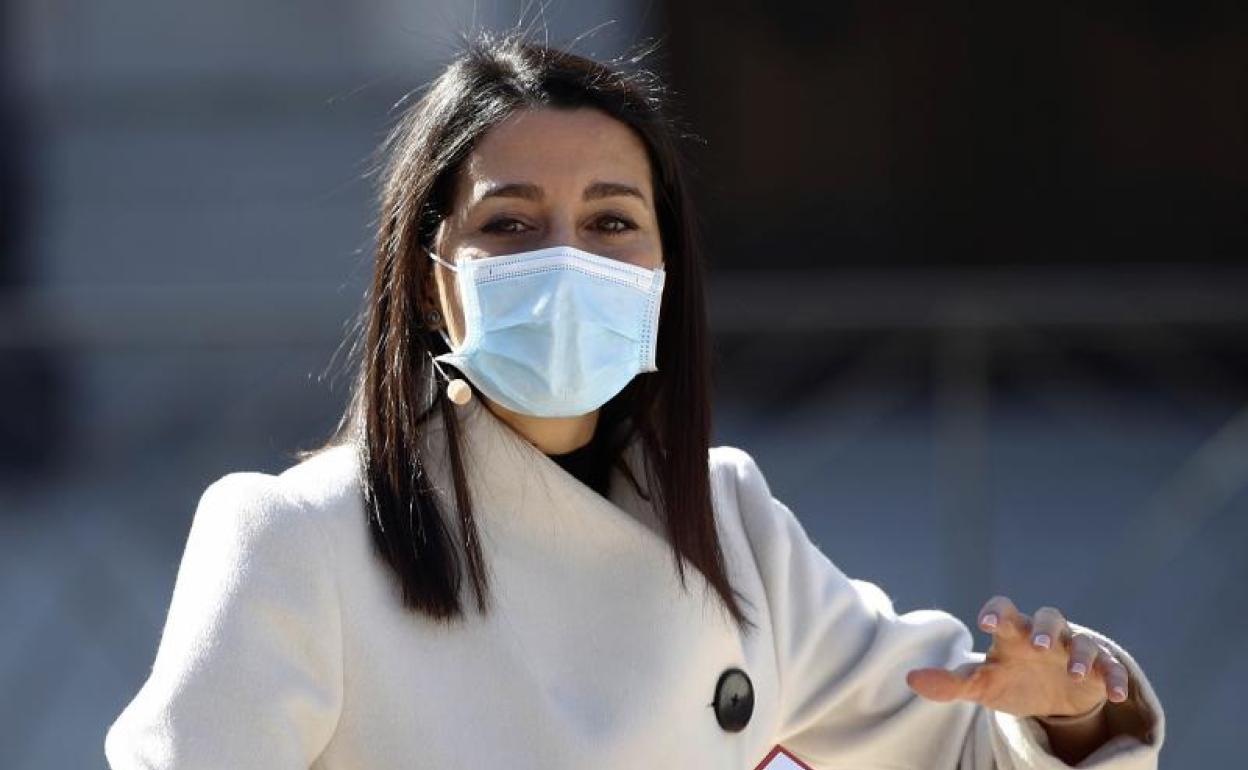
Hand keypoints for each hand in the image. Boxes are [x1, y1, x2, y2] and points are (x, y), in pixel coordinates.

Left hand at [904, 595, 1130, 717]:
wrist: (1049, 698)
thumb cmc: (1010, 680)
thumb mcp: (981, 685)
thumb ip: (950, 682)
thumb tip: (911, 679)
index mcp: (1012, 634)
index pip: (1002, 611)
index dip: (995, 612)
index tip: (985, 622)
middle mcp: (1044, 636)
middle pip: (1048, 617)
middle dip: (1044, 629)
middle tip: (1038, 645)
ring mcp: (1073, 651)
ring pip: (1081, 641)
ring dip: (1080, 654)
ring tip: (1075, 673)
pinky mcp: (1100, 671)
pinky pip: (1111, 668)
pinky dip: (1114, 678)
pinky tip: (1115, 695)